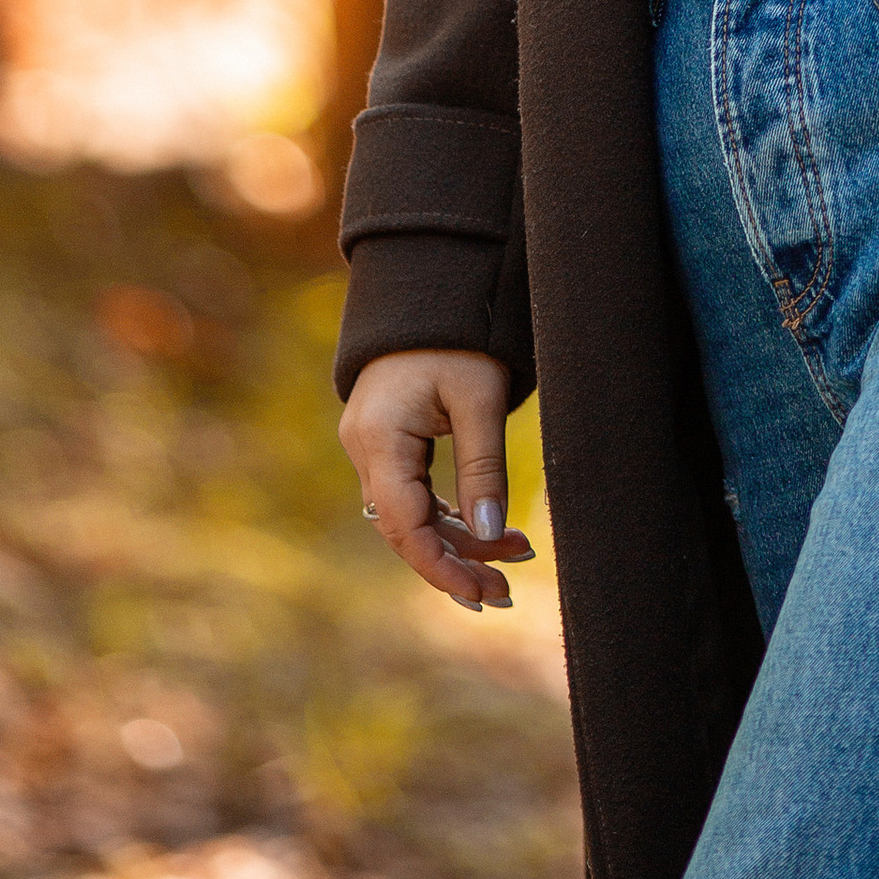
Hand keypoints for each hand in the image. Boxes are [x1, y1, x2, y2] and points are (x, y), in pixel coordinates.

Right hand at [339, 347, 535, 612]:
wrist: (431, 284)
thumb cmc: (459, 334)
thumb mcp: (479, 398)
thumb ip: (483, 468)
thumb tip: (491, 535)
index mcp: (380, 439)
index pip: (406, 525)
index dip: (443, 567)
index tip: (482, 594)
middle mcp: (365, 448)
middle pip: (407, 528)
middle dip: (456, 562)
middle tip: (505, 591)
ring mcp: (372, 446)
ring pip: (413, 515)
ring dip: (459, 541)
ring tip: (513, 561)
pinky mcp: (388, 442)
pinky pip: (415, 493)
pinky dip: (451, 513)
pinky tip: (491, 532)